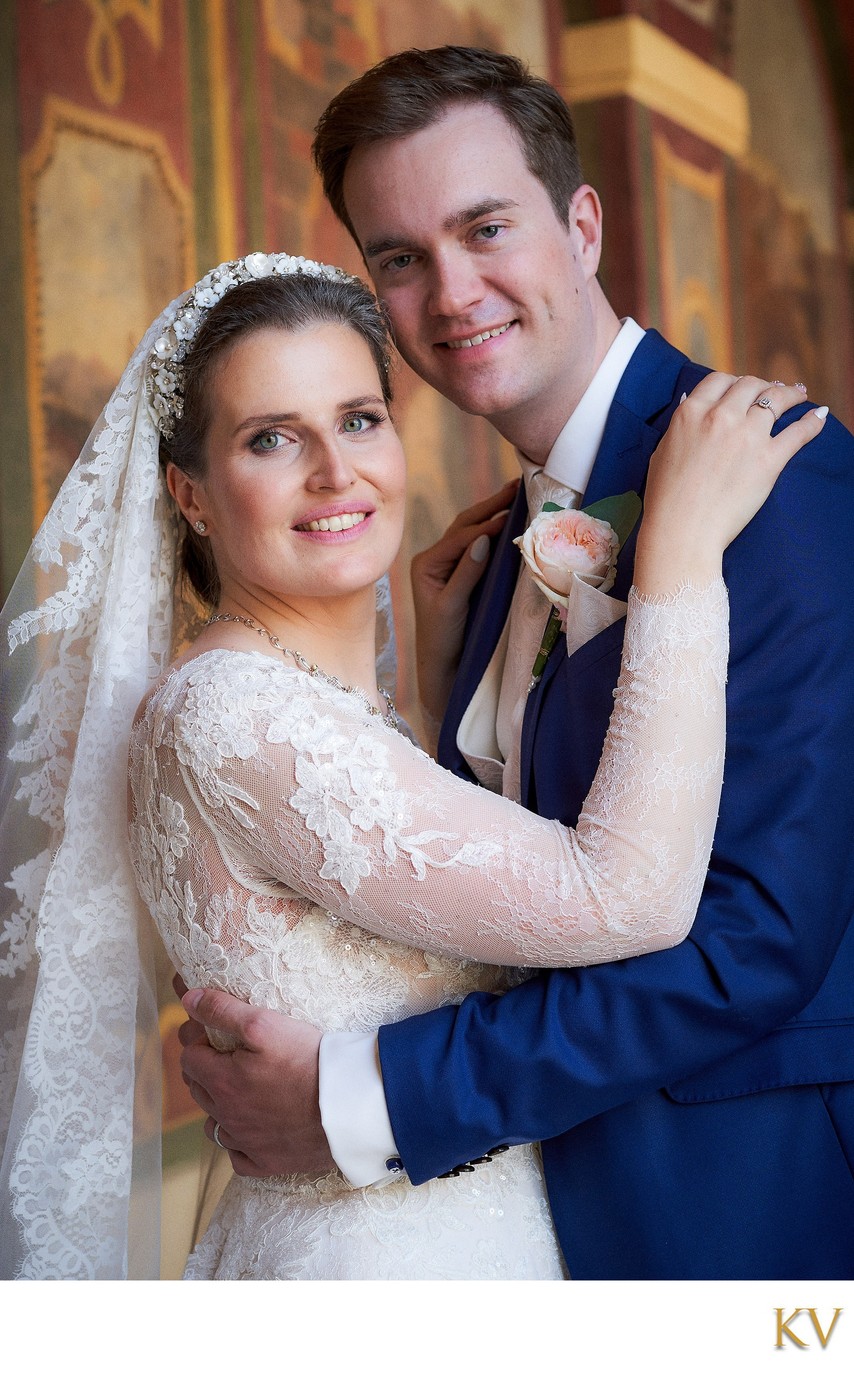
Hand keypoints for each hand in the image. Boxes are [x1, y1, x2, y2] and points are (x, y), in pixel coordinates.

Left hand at [178, 986, 333, 1177]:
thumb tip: (189, 1000)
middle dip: (206, 1070)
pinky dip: (239, 1143)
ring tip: (240, 1091)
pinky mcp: (267, 1162)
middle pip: (198, 1090)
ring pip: (214, 1125)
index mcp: (221, 1082)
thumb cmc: (307, 1060)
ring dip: (218, 1107)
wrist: (348, 1105)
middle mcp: (227, 1117)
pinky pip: (238, 1157)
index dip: (200, 1041)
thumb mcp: (264, 1023)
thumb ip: (222, 1011)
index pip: (189, 1058)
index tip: (219, 1035)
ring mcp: (246, 1143)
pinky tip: (252, 1129)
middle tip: (230, 1055)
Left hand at [411, 478, 518, 722]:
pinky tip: (511, 520)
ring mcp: (446, 563)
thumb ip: (466, 572)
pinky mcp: (460, 572)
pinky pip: (478, 545)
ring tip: (517, 494)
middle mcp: (433, 558)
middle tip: (518, 486)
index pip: (461, 537)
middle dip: (491, 505)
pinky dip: (494, 531)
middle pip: (465, 524)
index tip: (512, 514)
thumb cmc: (443, 639)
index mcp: (426, 563)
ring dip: (493, 512)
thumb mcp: (452, 606)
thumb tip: (484, 538)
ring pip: (472, 531)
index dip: (487, 524)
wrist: (441, 665)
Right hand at [636, 374, 827, 593]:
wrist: (682, 530)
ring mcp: (747, 436)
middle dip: (763, 385)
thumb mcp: (662, 451)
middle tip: (773, 390)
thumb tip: (692, 404)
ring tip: (799, 395)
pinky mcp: (768, 459)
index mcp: (692, 414)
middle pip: (750, 385)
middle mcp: (721, 417)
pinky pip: (798, 432)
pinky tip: (819, 416)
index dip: (733, 382)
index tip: (742, 389)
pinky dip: (812, 422)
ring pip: (776, 400)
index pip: (719, 381)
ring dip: (791, 395)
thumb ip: (681, 425)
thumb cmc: (666, 498)